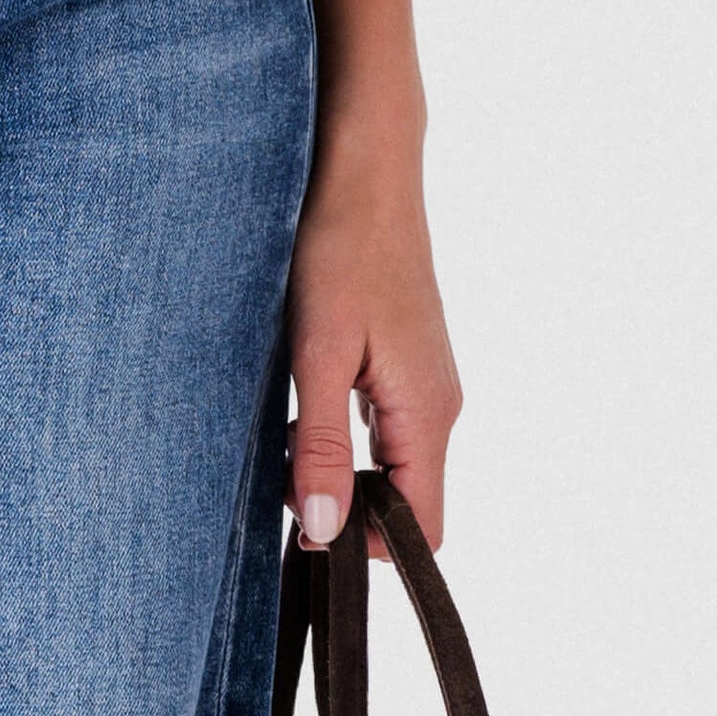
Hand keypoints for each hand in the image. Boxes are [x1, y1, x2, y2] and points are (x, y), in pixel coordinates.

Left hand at [285, 110, 461, 554]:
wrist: (363, 166)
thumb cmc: (341, 245)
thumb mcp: (318, 353)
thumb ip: (321, 447)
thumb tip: (327, 533)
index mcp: (427, 413)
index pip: (422, 530)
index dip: (367, 549)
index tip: (305, 533)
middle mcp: (438, 407)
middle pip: (405, 504)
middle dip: (345, 511)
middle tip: (278, 475)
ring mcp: (424, 385)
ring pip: (389, 467)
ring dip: (336, 470)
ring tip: (280, 432)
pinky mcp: (405, 364)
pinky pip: (381, 429)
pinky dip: (339, 435)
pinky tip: (296, 402)